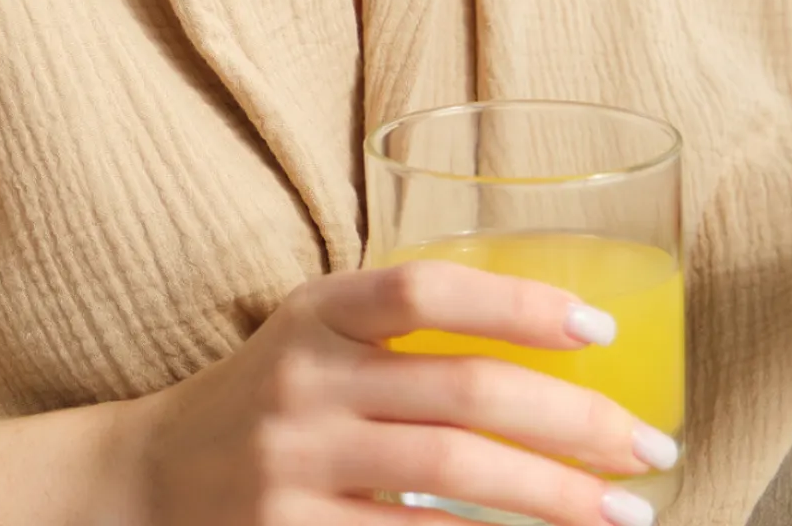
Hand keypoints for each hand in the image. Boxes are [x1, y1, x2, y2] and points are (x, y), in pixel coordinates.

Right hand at [120, 260, 675, 525]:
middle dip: (576, 422)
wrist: (139, 483)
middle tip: (652, 447)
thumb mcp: (319, 331)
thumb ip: (410, 327)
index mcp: (320, 311)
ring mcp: (293, 467)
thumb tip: (560, 348)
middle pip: (465, 391)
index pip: (431, 288)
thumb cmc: (269, 392)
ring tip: (624, 514)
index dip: (521, 302)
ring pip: (453, 475)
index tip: (603, 329)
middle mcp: (305, 382)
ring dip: (554, 498)